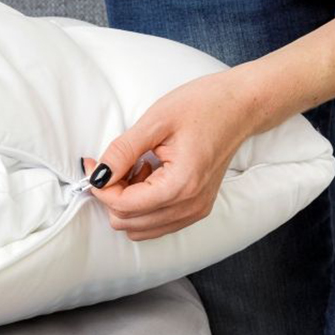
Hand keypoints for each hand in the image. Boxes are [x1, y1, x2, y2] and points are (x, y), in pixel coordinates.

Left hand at [82, 68, 259, 240]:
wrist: (240, 107)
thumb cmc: (203, 106)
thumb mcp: (155, 122)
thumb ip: (122, 151)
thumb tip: (97, 175)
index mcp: (181, 185)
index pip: (123, 206)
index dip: (101, 187)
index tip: (94, 163)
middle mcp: (190, 206)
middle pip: (127, 222)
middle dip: (111, 195)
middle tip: (117, 163)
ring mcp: (195, 211)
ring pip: (139, 228)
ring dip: (126, 203)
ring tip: (136, 169)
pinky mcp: (196, 209)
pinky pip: (155, 223)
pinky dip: (142, 207)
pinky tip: (148, 177)